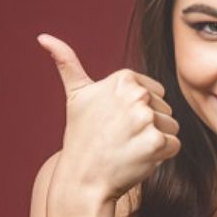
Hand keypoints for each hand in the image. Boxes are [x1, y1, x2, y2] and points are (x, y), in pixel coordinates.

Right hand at [38, 33, 180, 203]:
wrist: (82, 180)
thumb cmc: (81, 138)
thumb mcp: (75, 96)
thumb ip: (67, 62)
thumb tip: (43, 37)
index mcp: (122, 78)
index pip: (153, 92)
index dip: (137, 111)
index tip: (114, 122)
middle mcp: (136, 94)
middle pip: (164, 109)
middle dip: (147, 125)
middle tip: (120, 138)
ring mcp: (146, 119)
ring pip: (171, 127)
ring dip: (155, 141)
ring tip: (128, 148)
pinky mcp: (157, 142)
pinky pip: (173, 146)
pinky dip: (160, 156)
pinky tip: (137, 159)